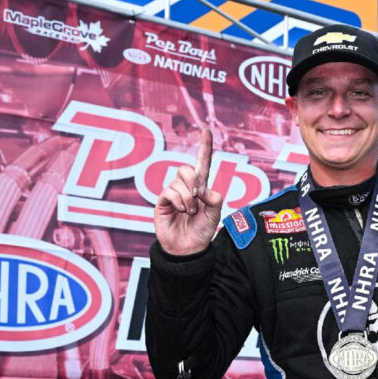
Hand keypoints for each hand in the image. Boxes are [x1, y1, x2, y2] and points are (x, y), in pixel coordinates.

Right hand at [154, 129, 222, 255]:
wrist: (188, 248)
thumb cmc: (202, 232)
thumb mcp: (215, 216)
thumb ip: (215, 200)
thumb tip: (203, 189)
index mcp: (200, 187)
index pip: (202, 163)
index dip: (204, 147)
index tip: (206, 130)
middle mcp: (185, 187)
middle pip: (186, 168)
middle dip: (193, 181)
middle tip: (198, 197)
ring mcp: (172, 194)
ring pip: (178, 181)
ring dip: (187, 197)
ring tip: (190, 212)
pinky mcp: (162, 202)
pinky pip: (168, 191)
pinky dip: (178, 201)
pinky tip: (181, 211)